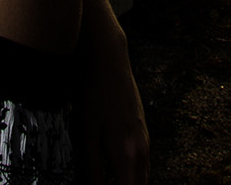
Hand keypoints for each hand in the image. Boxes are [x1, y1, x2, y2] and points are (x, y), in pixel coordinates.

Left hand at [75, 47, 149, 183]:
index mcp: (128, 154)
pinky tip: (114, 171)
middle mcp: (142, 149)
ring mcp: (144, 138)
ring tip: (106, 182)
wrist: (109, 58)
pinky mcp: (142, 129)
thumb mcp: (86, 133)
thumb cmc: (95, 92)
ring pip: (142, 177)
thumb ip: (91, 168)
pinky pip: (142, 163)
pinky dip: (131, 173)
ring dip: (127, 184)